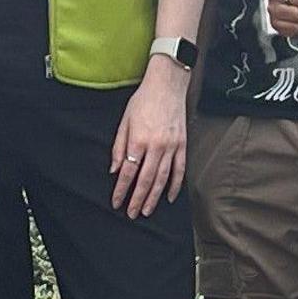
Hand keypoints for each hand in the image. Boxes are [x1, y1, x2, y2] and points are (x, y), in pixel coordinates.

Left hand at [110, 60, 189, 216]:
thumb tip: (115, 170)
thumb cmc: (143, 101)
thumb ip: (119, 147)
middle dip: (137, 199)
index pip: (128, 172)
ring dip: (154, 197)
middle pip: (145, 180)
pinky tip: (169, 197)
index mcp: (138, 140)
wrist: (167, 85)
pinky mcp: (182, 145)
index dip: (121, 189)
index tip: (117, 201)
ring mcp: (171, 147)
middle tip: (132, 213)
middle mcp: (155, 146)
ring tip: (147, 210)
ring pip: (162, 179)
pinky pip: (179, 170)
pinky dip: (175, 185)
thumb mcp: (124, 121)